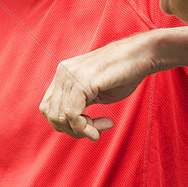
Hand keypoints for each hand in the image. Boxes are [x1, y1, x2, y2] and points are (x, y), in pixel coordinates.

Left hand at [39, 35, 157, 140]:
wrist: (140, 56)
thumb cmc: (122, 75)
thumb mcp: (93, 93)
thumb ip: (78, 104)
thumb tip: (69, 126)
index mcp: (63, 74)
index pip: (47, 107)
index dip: (64, 124)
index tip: (87, 126)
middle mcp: (62, 73)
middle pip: (52, 115)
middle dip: (73, 130)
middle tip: (96, 130)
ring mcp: (70, 76)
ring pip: (60, 117)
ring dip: (82, 130)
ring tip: (103, 126)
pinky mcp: (81, 81)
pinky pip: (72, 115)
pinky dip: (86, 128)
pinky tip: (104, 124)